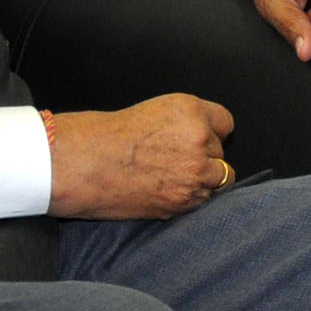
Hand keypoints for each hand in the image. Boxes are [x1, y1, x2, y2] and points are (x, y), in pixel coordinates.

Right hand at [47, 93, 235, 217]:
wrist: (85, 165)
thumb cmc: (111, 136)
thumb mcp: (157, 111)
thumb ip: (188, 121)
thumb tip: (210, 138)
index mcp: (191, 111)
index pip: (225, 123)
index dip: (211, 131)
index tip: (200, 138)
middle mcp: (199, 138)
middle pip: (221, 151)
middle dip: (204, 156)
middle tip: (173, 159)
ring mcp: (195, 171)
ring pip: (221, 177)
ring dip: (203, 179)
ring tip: (174, 176)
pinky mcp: (185, 199)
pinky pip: (204, 199)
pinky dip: (192, 197)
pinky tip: (169, 190)